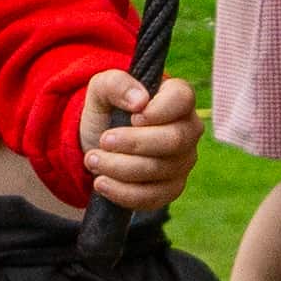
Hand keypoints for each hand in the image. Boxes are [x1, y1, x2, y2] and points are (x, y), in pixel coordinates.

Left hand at [79, 68, 202, 210]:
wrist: (98, 143)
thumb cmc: (108, 109)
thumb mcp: (102, 89)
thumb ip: (117, 83)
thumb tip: (140, 100)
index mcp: (177, 98)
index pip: (183, 99)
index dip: (159, 109)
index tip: (132, 116)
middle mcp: (187, 130)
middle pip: (174, 140)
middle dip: (134, 143)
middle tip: (104, 140)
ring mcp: (183, 162)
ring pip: (160, 170)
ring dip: (120, 167)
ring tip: (93, 159)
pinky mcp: (171, 188)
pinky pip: (154, 197)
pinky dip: (123, 192)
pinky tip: (102, 183)